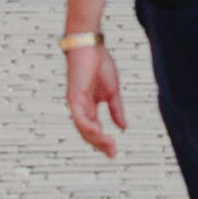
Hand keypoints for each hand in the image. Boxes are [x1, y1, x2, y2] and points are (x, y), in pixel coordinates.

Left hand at [64, 32, 126, 157]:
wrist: (90, 45)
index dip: (103, 142)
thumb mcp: (112, 91)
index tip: (114, 153)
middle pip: (88, 133)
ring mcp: (75, 103)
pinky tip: (99, 132)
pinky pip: (79, 117)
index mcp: (88, 107)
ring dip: (96, 139)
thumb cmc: (99, 64)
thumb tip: (124, 128)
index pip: (94, 130)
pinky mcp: (73, 96)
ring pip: (83, 129)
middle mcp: (80, 108)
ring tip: (109, 146)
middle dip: (100, 144)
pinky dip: (88, 127)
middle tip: (112, 154)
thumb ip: (116, 110)